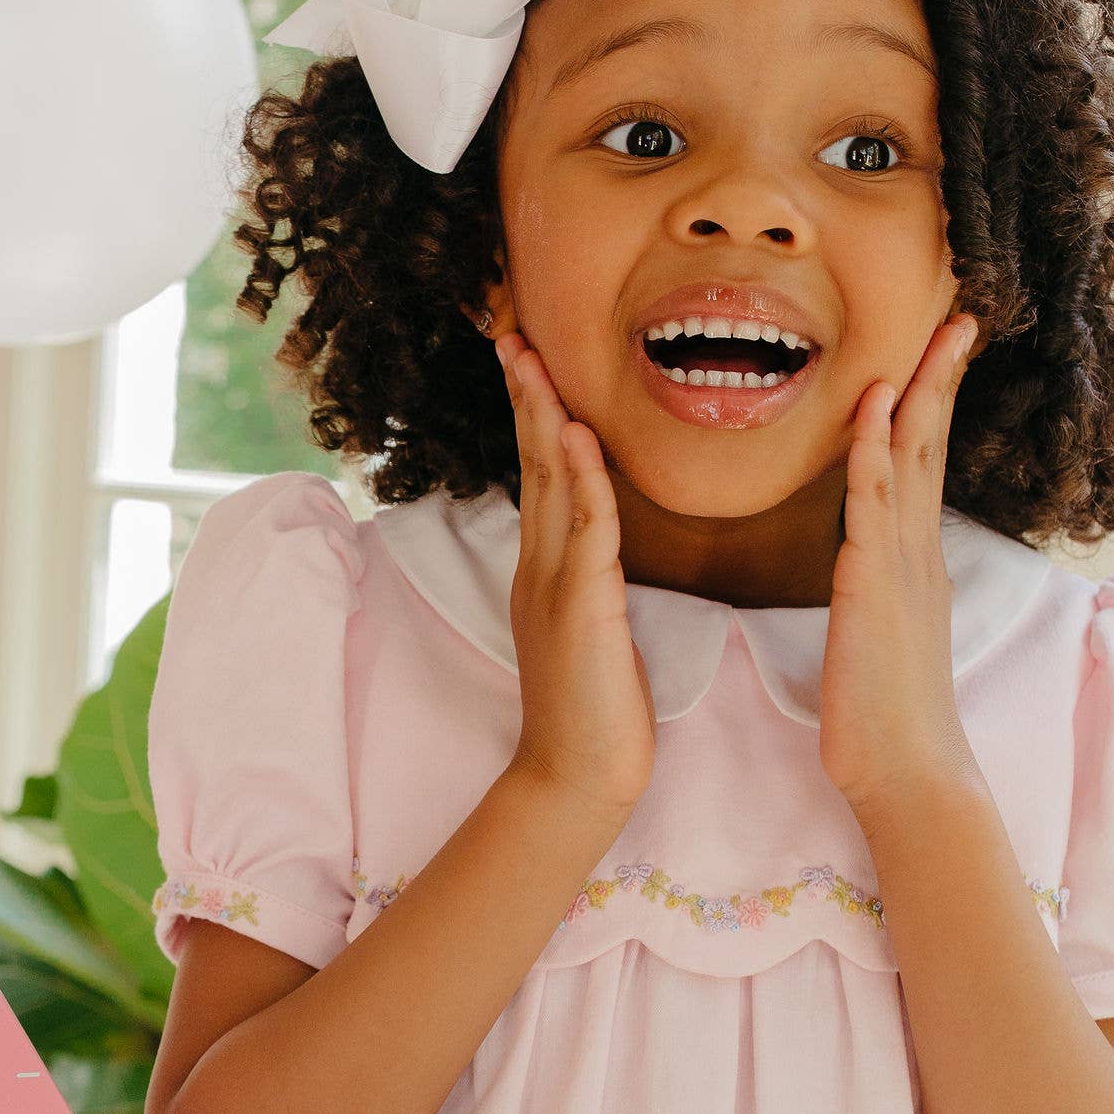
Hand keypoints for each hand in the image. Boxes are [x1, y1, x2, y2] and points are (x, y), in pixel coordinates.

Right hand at [498, 335, 653, 837]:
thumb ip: (592, 581)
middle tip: (511, 334)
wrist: (576, 779)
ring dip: (542, 414)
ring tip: (530, 358)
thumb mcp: (593, 630)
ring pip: (548, 481)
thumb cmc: (596, 713)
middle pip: (532, 461)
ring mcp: (553, 584)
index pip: (541, 474)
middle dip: (523, 394)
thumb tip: (601, 544)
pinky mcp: (581, 607)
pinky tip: (578, 434)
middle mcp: (540, 566)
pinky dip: (581, 476)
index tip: (529, 362)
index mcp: (546, 569)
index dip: (535, 414)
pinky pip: (584, 527)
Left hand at [819, 313, 983, 825]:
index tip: (941, 352)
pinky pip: (873, 501)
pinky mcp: (873, 585)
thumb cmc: (886, 716)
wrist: (907, 773)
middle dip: (943, 377)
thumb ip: (882, 589)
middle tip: (959, 317)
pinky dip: (873, 447)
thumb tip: (870, 563)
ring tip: (933, 334)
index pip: (925, 464)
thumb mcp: (885, 634)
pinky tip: (874, 405)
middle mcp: (917, 553)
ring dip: (918, 392)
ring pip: (912, 460)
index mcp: (916, 562)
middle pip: (931, 444)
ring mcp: (900, 565)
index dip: (931, 404)